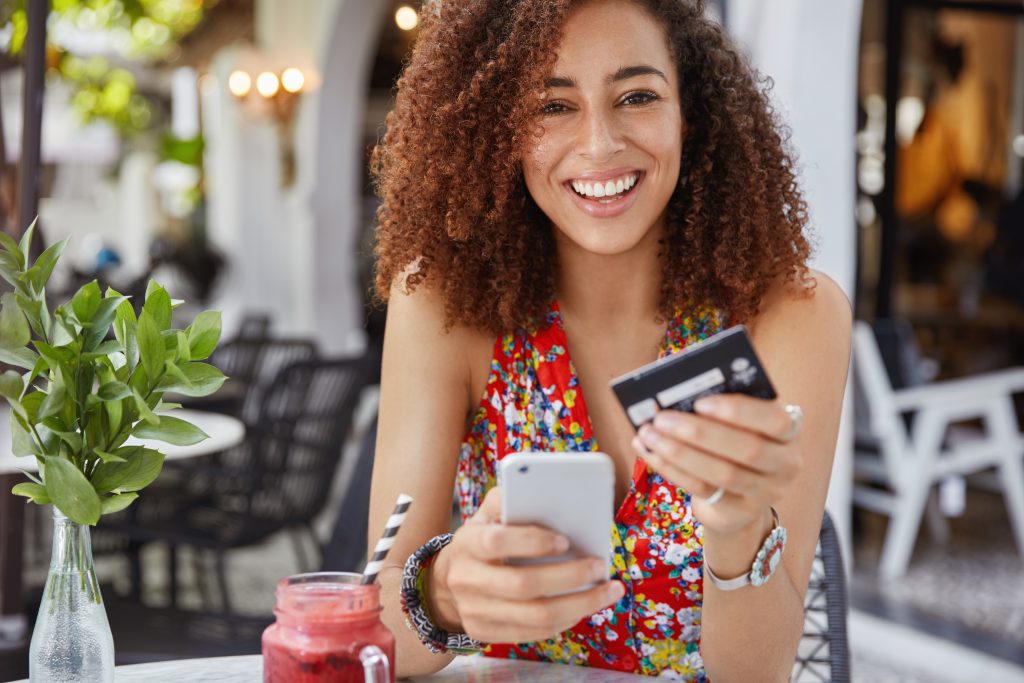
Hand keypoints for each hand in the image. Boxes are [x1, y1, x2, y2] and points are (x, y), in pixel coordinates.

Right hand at [427, 487, 624, 643]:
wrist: (450, 579)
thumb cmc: (483, 537)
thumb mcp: (488, 513)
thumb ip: (511, 499)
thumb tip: (546, 491)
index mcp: (466, 542)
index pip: (495, 541)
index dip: (532, 541)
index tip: (565, 540)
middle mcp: (465, 579)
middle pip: (523, 585)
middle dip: (569, 576)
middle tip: (600, 566)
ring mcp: (473, 611)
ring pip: (535, 616)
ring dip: (580, 604)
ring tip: (608, 591)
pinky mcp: (484, 633)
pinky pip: (533, 633)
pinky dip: (565, 620)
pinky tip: (585, 606)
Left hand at [632, 395, 801, 534]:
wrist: (739, 494)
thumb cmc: (736, 440)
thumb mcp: (739, 423)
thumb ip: (721, 409)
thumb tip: (677, 395)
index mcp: (789, 432)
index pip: (777, 421)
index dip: (739, 411)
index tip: (701, 402)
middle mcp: (785, 465)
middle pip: (747, 450)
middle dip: (699, 432)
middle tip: (662, 418)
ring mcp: (764, 493)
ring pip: (722, 473)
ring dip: (679, 451)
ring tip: (648, 434)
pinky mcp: (738, 512)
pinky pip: (702, 489)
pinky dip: (671, 468)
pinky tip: (650, 452)